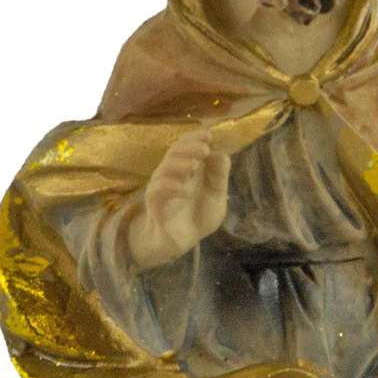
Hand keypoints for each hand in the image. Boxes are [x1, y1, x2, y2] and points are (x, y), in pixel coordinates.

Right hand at [128, 126, 230, 268]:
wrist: (182, 242)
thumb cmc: (198, 216)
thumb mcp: (216, 197)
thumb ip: (219, 178)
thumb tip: (222, 154)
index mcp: (188, 168)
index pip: (186, 145)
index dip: (195, 138)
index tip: (208, 135)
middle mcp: (172, 173)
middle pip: (175, 152)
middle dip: (189, 148)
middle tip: (204, 149)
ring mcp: (161, 187)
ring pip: (164, 169)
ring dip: (179, 165)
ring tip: (194, 166)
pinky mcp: (155, 203)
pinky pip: (157, 191)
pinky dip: (170, 187)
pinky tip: (183, 191)